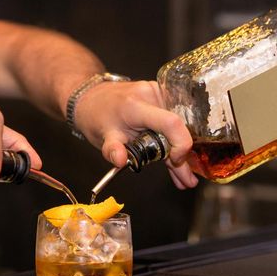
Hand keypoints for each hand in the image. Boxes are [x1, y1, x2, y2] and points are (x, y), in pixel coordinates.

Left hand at [72, 80, 197, 188]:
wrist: (91, 97)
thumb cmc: (96, 115)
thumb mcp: (102, 135)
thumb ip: (112, 149)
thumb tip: (119, 160)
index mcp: (136, 105)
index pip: (171, 122)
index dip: (180, 143)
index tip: (175, 160)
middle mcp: (151, 96)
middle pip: (176, 128)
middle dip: (181, 156)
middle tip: (186, 180)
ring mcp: (158, 95)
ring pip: (175, 128)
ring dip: (179, 153)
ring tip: (185, 178)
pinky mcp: (160, 99)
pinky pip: (170, 123)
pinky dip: (172, 142)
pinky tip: (178, 163)